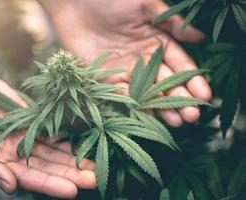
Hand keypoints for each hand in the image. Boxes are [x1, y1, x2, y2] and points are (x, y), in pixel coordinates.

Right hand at [0, 50, 95, 198]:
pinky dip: (66, 133)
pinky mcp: (28, 115)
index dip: (52, 184)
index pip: (30, 178)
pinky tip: (83, 139)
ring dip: (74, 156)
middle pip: (48, 165)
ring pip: (53, 148)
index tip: (73, 190)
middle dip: (71, 173)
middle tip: (95, 179)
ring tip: (96, 161)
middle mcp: (14, 151)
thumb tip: (11, 188)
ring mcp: (23, 133)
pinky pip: (50, 126)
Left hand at [39, 0, 211, 126]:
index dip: (192, 80)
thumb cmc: (111, 0)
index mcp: (156, 41)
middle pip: (165, 82)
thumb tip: (200, 37)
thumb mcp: (145, 5)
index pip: (179, 64)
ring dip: (162, 107)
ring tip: (177, 122)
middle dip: (180, 98)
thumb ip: (171, 22)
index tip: (204, 95)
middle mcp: (143, 59)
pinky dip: (136, 106)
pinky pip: (124, 94)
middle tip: (192, 115)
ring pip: (147, 92)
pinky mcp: (106, 78)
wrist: (74, 4)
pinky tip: (150, 118)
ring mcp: (125, 70)